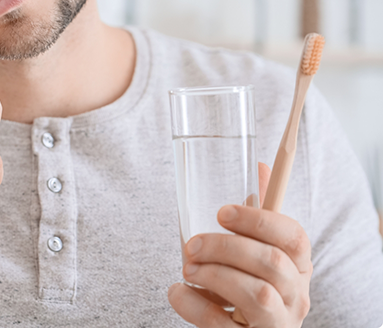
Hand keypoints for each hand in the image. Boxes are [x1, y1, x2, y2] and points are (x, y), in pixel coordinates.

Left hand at [168, 163, 312, 326]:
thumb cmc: (249, 288)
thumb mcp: (259, 252)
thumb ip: (259, 215)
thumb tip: (259, 165)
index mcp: (299, 267)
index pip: (294, 237)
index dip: (258, 220)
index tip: (221, 212)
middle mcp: (296, 297)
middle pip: (272, 262)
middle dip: (225, 247)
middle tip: (192, 244)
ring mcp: (277, 324)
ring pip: (256, 294)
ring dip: (214, 274)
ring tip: (187, 269)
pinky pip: (221, 324)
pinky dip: (193, 305)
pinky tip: (178, 293)